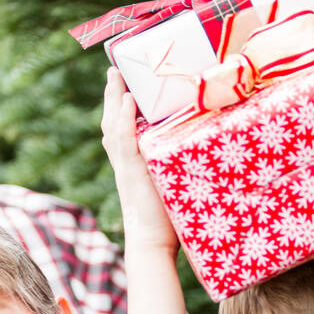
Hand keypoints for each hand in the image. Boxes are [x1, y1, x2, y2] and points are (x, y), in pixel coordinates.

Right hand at [100, 67, 178, 258]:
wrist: (152, 243)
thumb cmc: (165, 224)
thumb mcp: (170, 189)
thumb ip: (177, 172)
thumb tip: (201, 159)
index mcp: (130, 166)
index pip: (120, 131)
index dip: (120, 109)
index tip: (124, 88)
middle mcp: (124, 163)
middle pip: (111, 122)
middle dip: (112, 95)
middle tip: (114, 69)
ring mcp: (126, 166)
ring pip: (113, 125)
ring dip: (115, 98)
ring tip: (117, 74)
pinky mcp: (132, 172)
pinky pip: (125, 140)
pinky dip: (125, 119)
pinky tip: (129, 100)